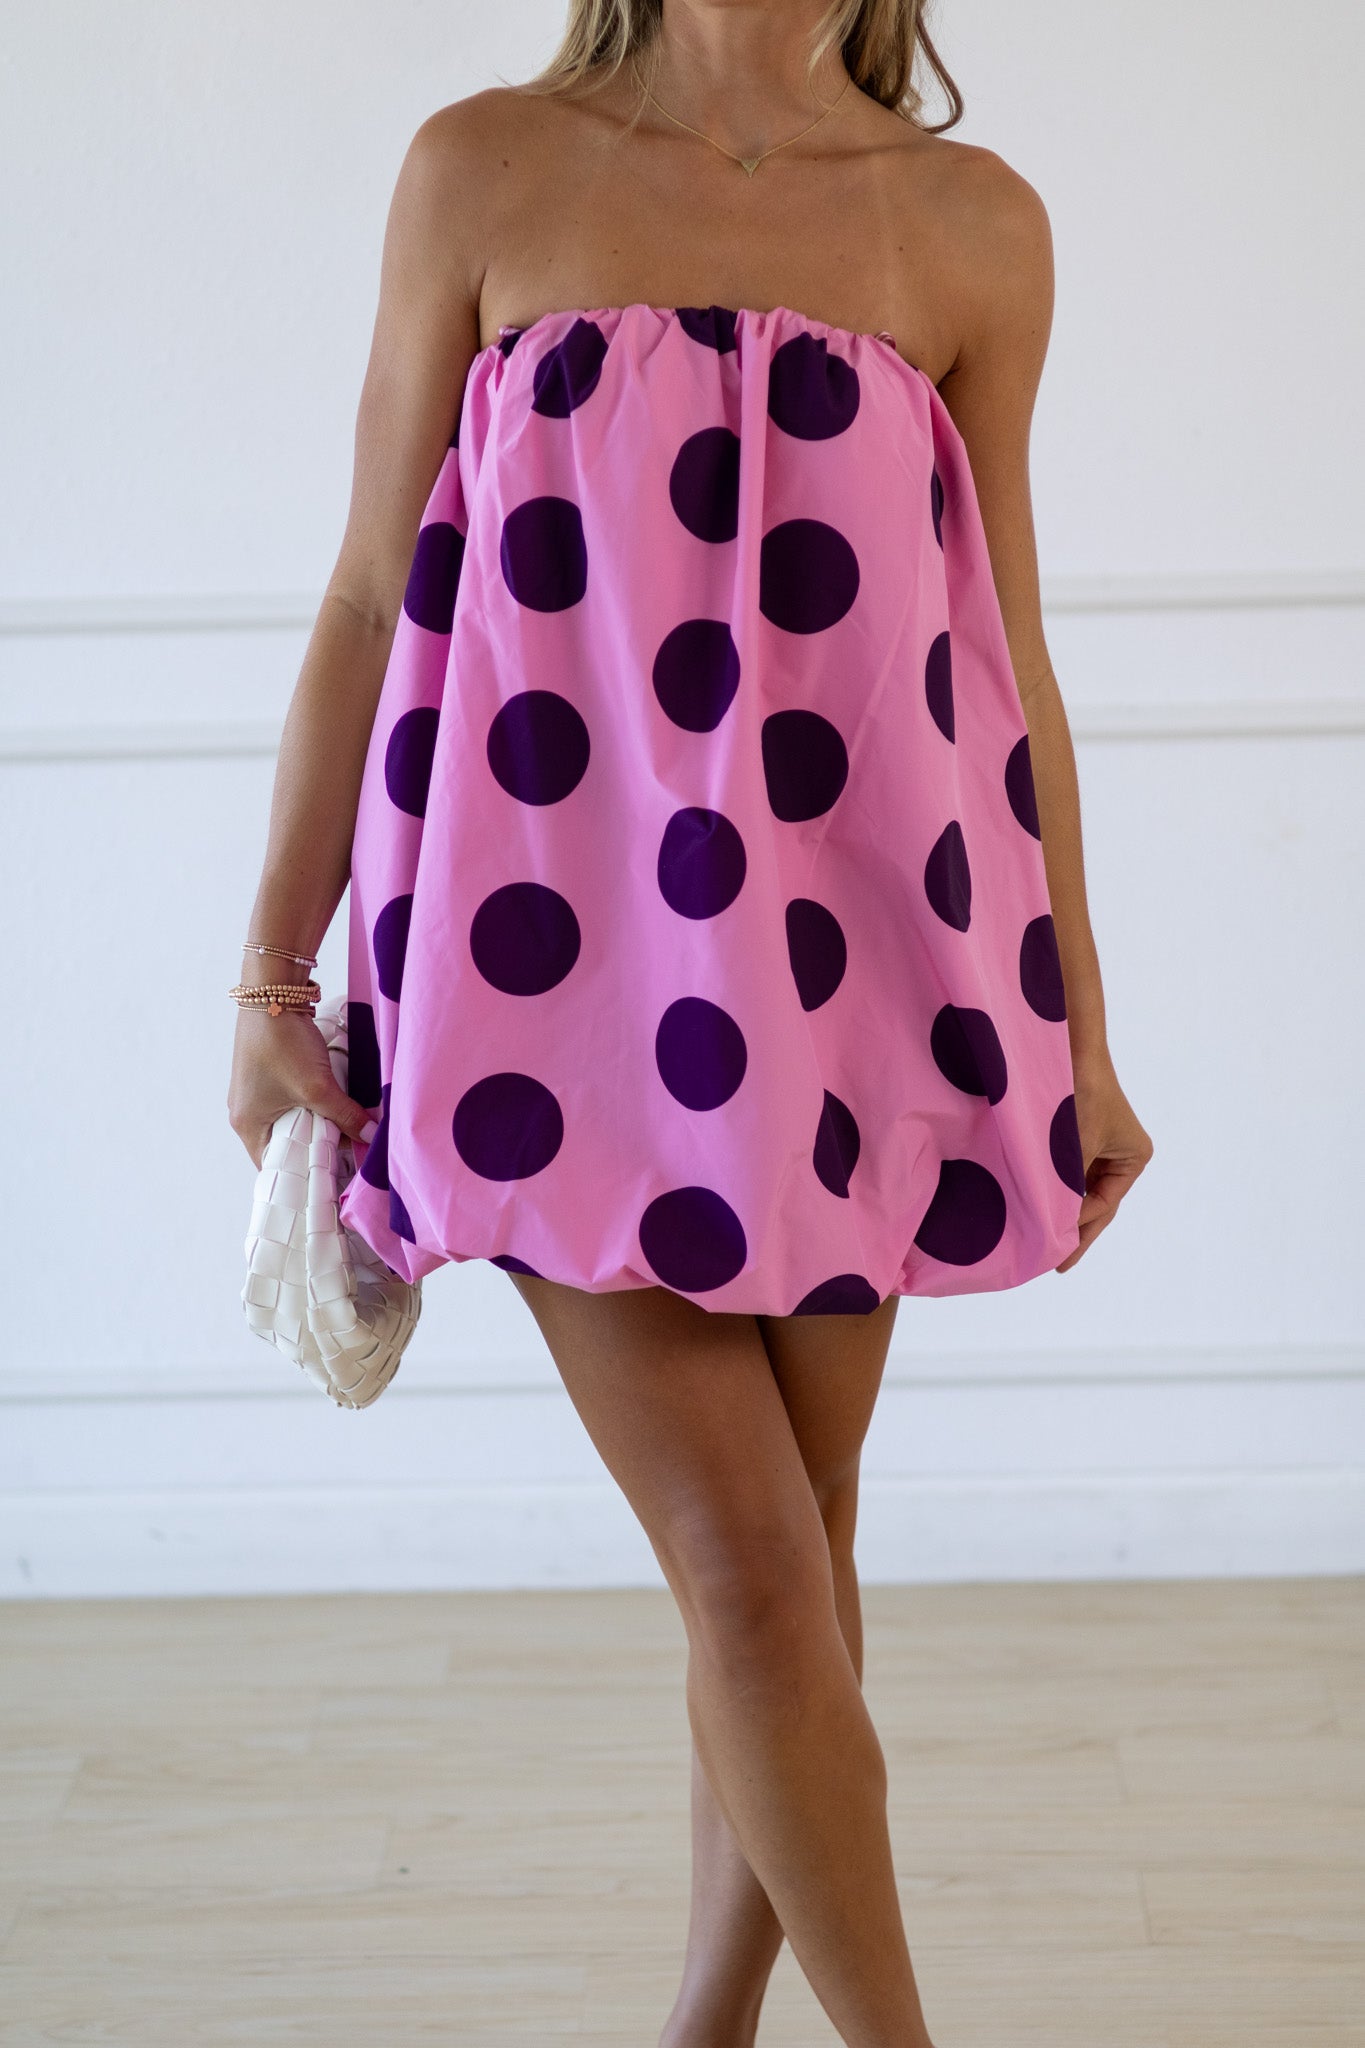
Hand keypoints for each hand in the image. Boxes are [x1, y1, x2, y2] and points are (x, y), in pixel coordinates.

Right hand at [227, 1006, 376, 1168]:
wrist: (272, 993)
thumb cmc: (282, 1043)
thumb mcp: (318, 1087)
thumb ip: (345, 1116)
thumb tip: (370, 1137)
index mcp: (248, 1124)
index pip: (275, 1166)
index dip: (303, 1173)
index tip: (332, 1178)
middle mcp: (246, 1112)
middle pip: (283, 1145)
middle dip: (312, 1149)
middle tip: (343, 1156)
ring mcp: (254, 1092)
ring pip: (289, 1121)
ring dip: (313, 1124)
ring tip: (341, 1130)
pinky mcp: (266, 1074)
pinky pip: (289, 1101)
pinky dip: (309, 1105)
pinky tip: (330, 1103)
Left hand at [1055, 1048, 1153, 1272]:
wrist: (1066, 1046)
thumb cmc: (1078, 1092)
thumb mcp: (1075, 1147)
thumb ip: (1067, 1188)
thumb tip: (1052, 1228)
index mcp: (1132, 1158)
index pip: (1104, 1204)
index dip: (1080, 1230)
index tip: (1056, 1254)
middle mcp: (1118, 1153)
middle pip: (1092, 1201)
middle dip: (1072, 1228)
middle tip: (1051, 1262)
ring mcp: (1095, 1144)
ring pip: (1075, 1187)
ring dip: (1058, 1207)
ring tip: (1037, 1239)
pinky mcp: (1072, 1133)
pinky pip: (1062, 1169)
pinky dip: (1048, 1185)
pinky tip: (1030, 1204)